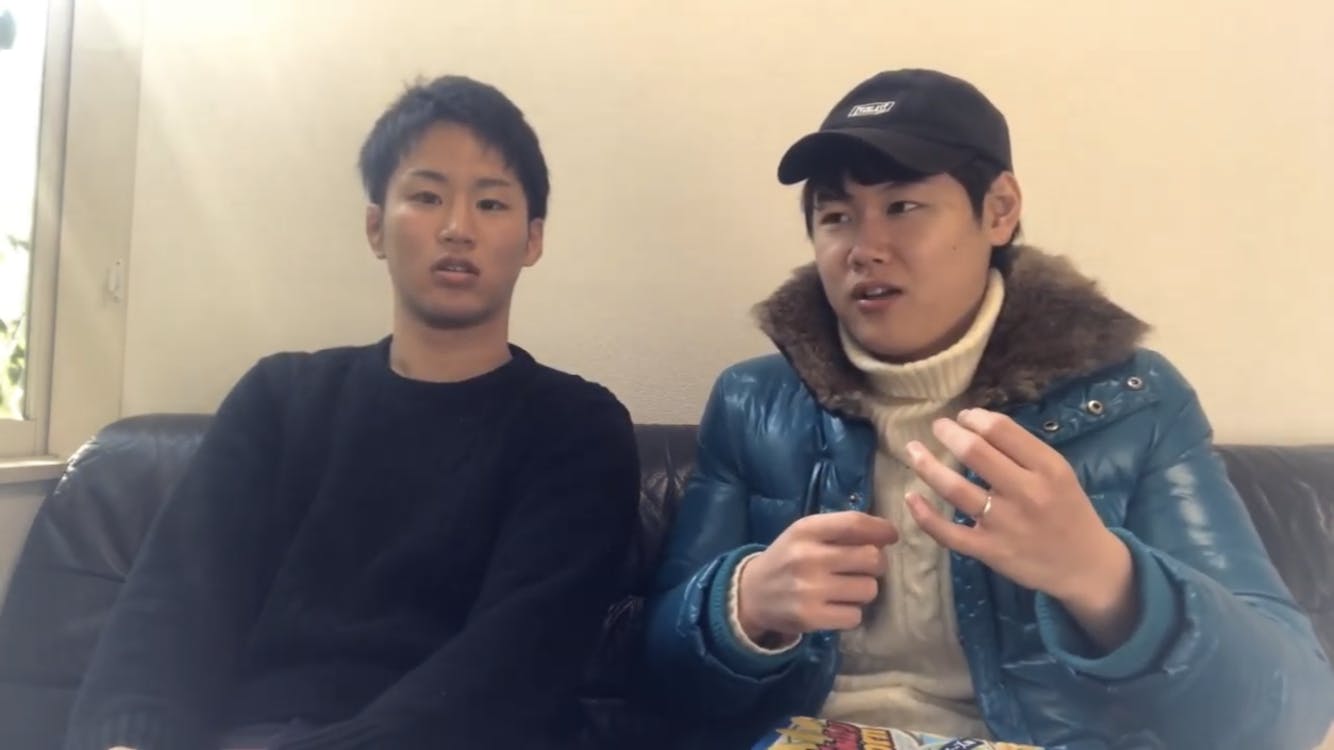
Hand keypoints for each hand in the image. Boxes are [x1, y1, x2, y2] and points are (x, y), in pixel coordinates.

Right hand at [736, 511, 897, 643]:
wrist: (751, 594)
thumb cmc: (788, 559)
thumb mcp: (805, 534)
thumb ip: (840, 529)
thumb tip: (887, 534)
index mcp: (805, 530)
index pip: (854, 523)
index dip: (880, 529)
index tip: (891, 536)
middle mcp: (807, 557)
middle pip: (870, 558)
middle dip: (877, 564)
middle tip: (865, 568)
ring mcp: (808, 589)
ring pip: (868, 589)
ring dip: (864, 590)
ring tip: (847, 589)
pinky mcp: (810, 618)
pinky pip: (854, 616)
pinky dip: (850, 613)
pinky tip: (835, 607)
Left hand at [903, 408, 1137, 649]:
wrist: (1086, 565)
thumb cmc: (1068, 511)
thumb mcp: (1059, 473)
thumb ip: (1023, 451)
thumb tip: (975, 424)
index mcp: (1047, 468)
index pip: (1000, 430)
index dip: (973, 417)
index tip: (963, 417)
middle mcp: (1026, 493)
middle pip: (974, 452)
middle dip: (948, 433)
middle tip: (937, 427)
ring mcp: (1004, 524)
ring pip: (954, 488)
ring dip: (926, 465)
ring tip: (913, 450)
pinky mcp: (989, 550)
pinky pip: (948, 532)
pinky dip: (924, 514)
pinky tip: (911, 497)